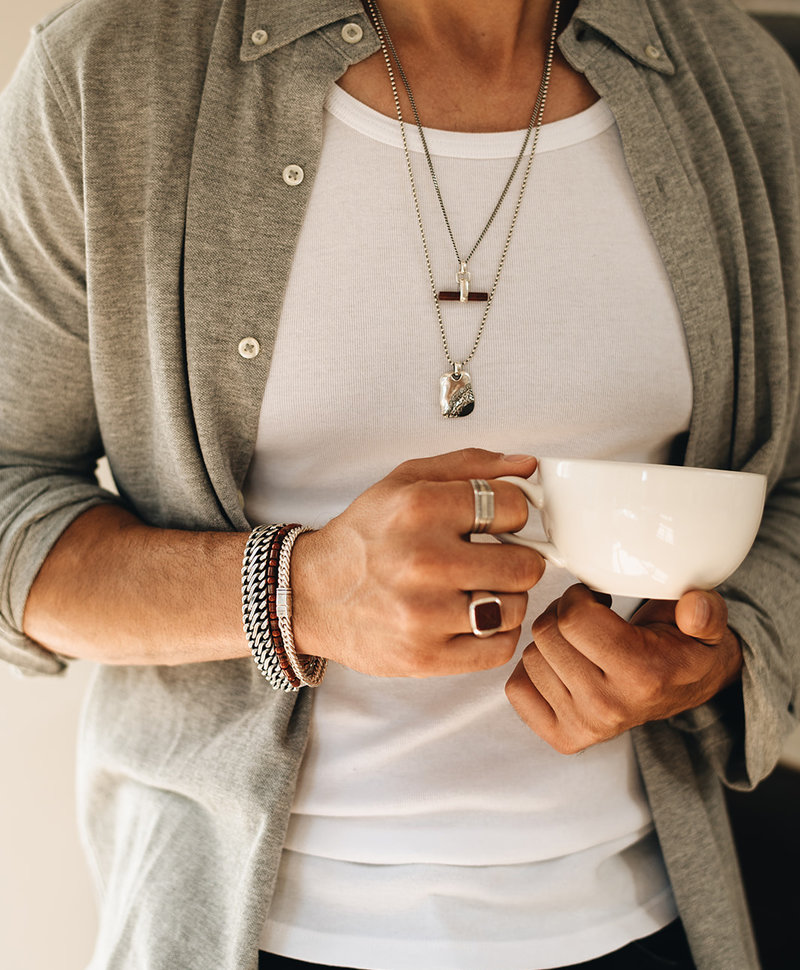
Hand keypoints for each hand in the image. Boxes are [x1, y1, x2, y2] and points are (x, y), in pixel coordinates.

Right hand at [290, 449, 545, 676]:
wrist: (310, 594)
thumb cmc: (364, 536)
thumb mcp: (405, 481)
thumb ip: (469, 466)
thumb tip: (527, 466)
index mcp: (420, 508)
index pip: (514, 507)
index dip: (513, 515)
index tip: (499, 523)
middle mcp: (423, 561)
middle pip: (525, 565)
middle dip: (516, 560)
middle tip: (493, 560)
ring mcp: (425, 614)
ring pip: (515, 608)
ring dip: (505, 598)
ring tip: (476, 589)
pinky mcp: (426, 656)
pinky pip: (499, 648)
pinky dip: (495, 634)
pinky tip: (472, 618)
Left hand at [505, 583, 743, 752]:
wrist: (684, 689)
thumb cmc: (683, 649)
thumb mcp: (706, 625)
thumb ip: (705, 612)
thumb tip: (694, 608)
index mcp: (642, 674)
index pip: (572, 618)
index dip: (578, 597)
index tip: (594, 598)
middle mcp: (610, 706)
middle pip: (546, 634)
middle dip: (562, 615)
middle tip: (585, 618)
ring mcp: (584, 726)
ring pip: (530, 657)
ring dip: (549, 642)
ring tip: (579, 641)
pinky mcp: (564, 738)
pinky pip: (517, 689)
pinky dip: (532, 671)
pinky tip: (562, 664)